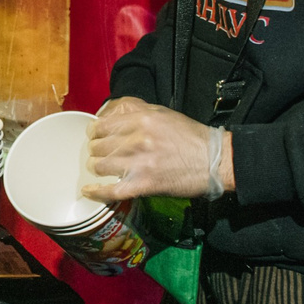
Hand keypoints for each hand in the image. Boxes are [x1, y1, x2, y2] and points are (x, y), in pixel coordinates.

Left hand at [81, 97, 234, 200]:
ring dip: (96, 168)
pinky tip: (89, 191)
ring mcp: (140, 163)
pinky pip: (111, 190)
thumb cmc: (191, 137)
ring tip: (101, 169)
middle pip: (97, 146)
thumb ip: (135, 111)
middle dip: (95, 150)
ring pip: (99, 166)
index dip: (94, 132)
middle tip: (100, 154)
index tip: (95, 137)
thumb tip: (109, 114)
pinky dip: (96, 192)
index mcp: (142, 119)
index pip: (101, 125)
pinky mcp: (144, 185)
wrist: (214, 161)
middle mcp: (138, 139)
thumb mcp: (162, 113)